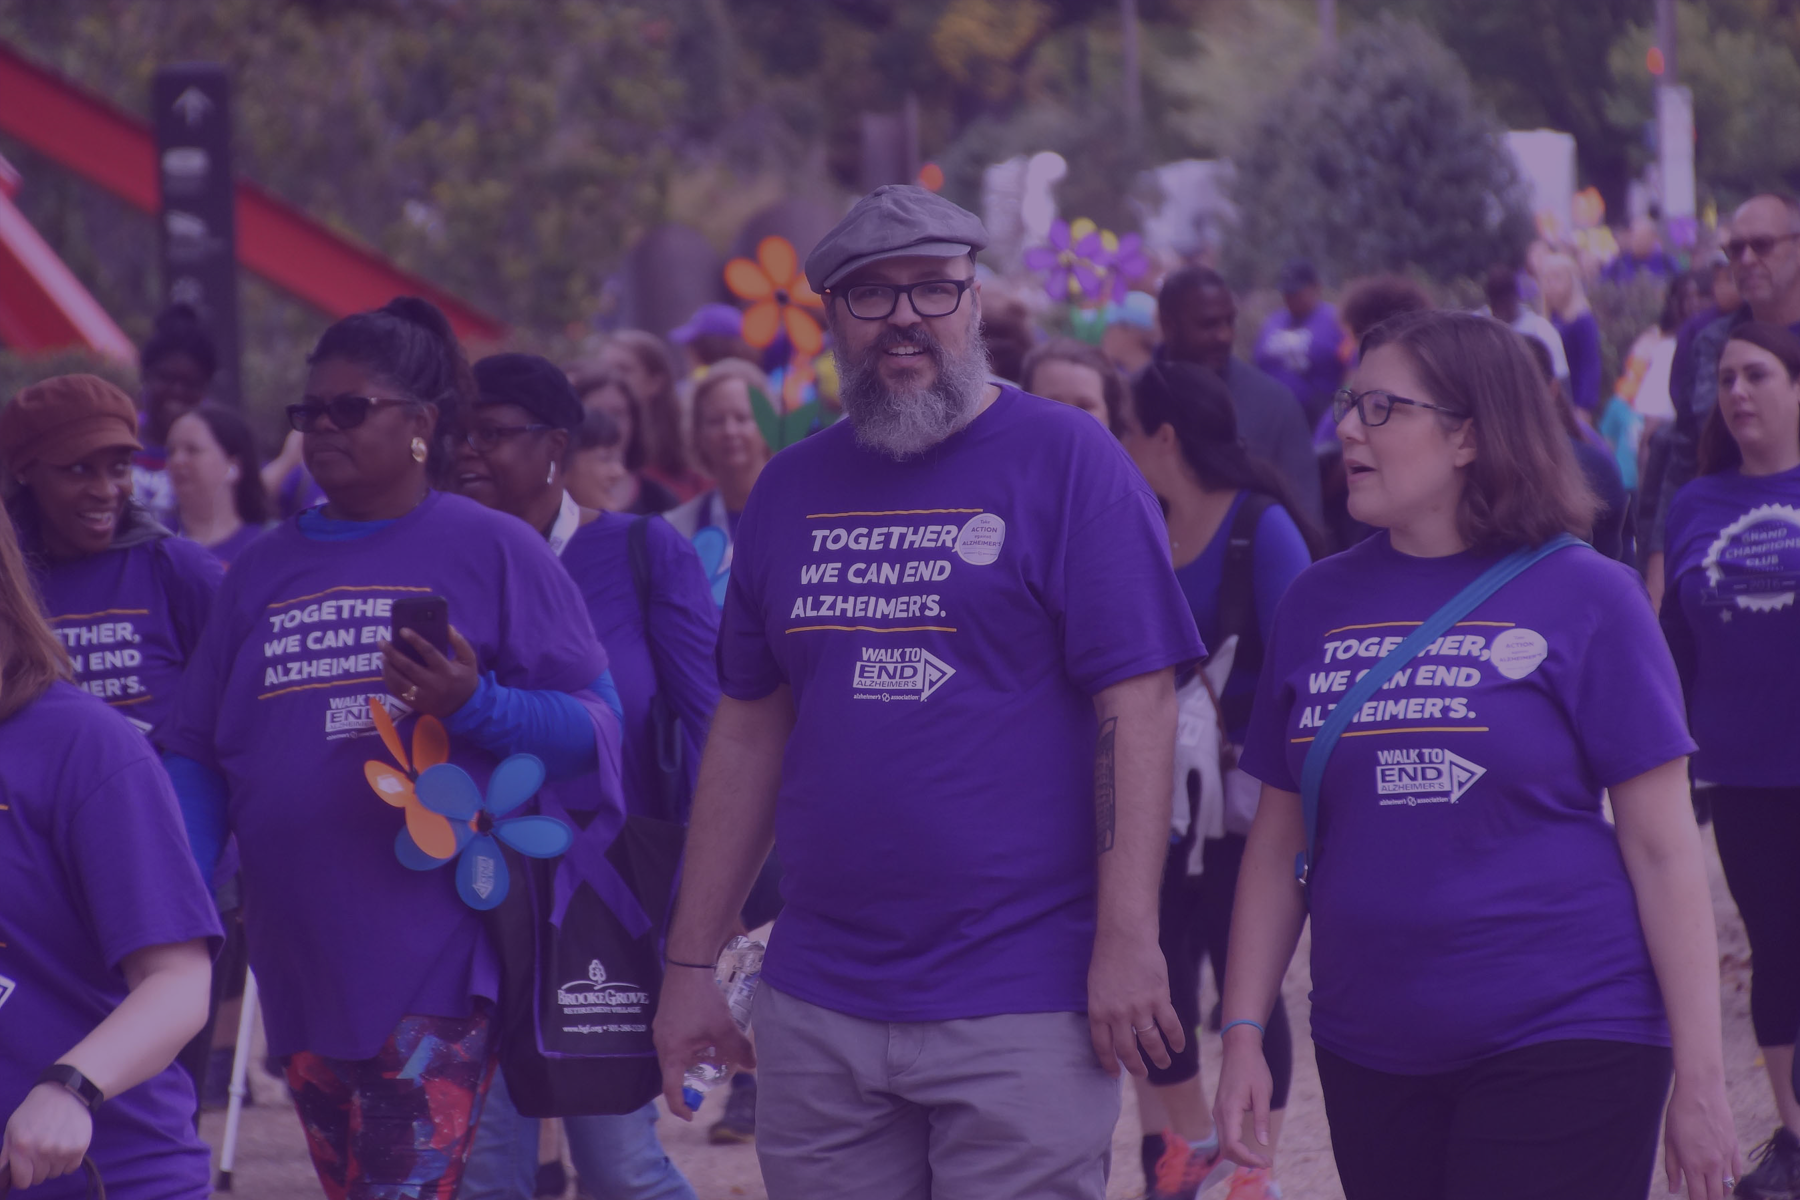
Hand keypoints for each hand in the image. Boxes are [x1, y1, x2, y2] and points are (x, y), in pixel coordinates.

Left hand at [1, 1083, 92, 1188]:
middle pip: (39, 1178)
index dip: (22, 1176)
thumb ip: (7, 1155)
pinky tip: (65, 1145)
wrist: (64, 1092)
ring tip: (54, 1145)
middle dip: (38, 1168)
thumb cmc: (34, 1111)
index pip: (22, 1182)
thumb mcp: (12, 1129)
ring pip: (55, 1173)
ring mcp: (63, 1150)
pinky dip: (68, 1161)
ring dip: (53, 1164)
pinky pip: (71, 1168)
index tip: (25, 1168)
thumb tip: (4, 1176)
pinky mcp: (79, 1147)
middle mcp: (43, 1151)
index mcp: (22, 1147)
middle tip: (40, 1151)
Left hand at [381, 626, 478, 717]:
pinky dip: (389, 680)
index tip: (402, 630)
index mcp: (447, 671)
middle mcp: (434, 685)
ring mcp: (423, 696)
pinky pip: (397, 692)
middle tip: (382, 642)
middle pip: (408, 667)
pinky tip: (386, 670)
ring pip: (399, 681)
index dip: (415, 640)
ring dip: (388, 667)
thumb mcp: (468, 659)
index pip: (429, 652)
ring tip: (382, 656)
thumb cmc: (465, 678)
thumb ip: (459, 642)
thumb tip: (447, 626)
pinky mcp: (415, 704)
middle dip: (393, 653)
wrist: (464, 708)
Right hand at [653, 965, 754, 1120]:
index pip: (670, 1089)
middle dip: (696, 1076)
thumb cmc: (702, 999)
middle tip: (717, 1073)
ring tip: (719, 1050)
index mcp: (671, 1052)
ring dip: (698, 1057)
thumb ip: (739, 1049)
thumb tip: (752, 1066)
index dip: (680, 1106)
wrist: (688, 964)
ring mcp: (663, 1028)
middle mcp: (662, 1043)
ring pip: (680, 1054)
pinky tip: (712, 1032)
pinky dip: (695, 1043)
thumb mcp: (724, 1028)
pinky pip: (679, 1039)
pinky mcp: (668, 1016)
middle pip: (676, 1071)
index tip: (691, 1116)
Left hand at [1086, 928, 1182, 1077]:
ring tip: (1163, 1064)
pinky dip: (1176, 1039)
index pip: (1103, 1047)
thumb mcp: (1096, 987)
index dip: (1109, 1063)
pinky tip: (1179, 1046)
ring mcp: (1139, 1008)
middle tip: (1141, 1073)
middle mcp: (1118, 1015)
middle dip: (1135, 1066)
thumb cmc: (1107, 958)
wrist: (1125, 937)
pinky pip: (1170, 1026)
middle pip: (1127, 1050)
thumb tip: (1115, 1030)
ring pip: (1151, 1042)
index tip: (1115, 1074)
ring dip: (1158, 1057)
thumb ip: (1104, 1010)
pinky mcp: (1159, 999)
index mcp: (1098, 1012)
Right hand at [1213, 1026, 1274, 1168]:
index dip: (1248, 1159)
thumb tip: (1263, 1143)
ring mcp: (1218, 1111)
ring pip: (1224, 1143)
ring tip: (1259, 1157)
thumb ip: (1262, 1119)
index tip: (1267, 1162)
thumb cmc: (1253, 1068)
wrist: (1238, 1048)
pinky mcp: (1221, 1109)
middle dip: (1244, 1160)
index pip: (1233, 1145)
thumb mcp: (1262, 1093)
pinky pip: (1225, 1134)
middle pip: (1226, 1148)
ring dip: (1240, 1154)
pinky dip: (1236, 1145)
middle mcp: (1219, 1113)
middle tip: (1266, 1162)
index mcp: (1229, 1110)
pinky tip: (1250, 1145)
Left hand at [1663, 1074, 1740, 1199]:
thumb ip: (1672, 1168)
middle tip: (1700, 1196)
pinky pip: (1737, 1173)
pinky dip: (1731, 1181)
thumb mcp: (1670, 1141)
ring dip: (1719, 1192)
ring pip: (1728, 1187)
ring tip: (1710, 1191)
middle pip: (1715, 1196)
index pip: (1698, 1197)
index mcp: (1693, 1164)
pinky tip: (1723, 1180)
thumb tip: (1674, 1189)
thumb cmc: (1680, 1113)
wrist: (1701, 1091)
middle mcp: (1713, 1165)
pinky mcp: (1735, 1148)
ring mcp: (1726, 1157)